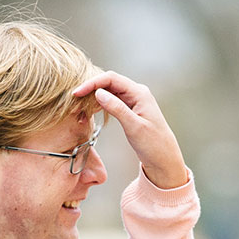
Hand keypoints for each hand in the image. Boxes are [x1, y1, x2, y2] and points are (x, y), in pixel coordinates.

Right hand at [73, 71, 188, 189]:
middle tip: (74, 99)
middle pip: (109, 82)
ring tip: (80, 105)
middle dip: (91, 88)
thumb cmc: (154, 145)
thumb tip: (99, 93)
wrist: (164, 159)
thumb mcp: (134, 127)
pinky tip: (90, 110)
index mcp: (140, 93)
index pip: (111, 79)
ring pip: (109, 91)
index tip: (77, 93)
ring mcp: (133, 100)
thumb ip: (117, 109)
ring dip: (94, 96)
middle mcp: (137, 93)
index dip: (92, 83)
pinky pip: (112, 100)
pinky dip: (100, 103)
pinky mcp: (130, 109)